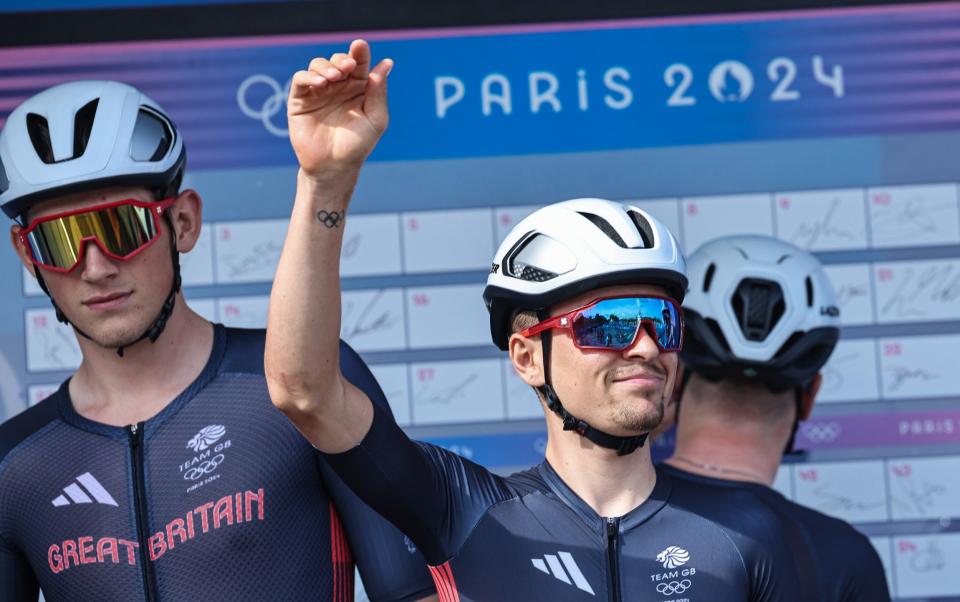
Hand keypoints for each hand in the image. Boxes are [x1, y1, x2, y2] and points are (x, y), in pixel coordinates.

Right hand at [287, 39, 392, 178]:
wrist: (334, 167)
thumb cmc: (358, 145)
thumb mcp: (375, 118)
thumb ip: (378, 91)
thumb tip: (387, 62)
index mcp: (358, 89)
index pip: (359, 64)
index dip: (360, 53)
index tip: (360, 46)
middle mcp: (338, 87)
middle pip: (338, 61)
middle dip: (343, 60)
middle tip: (348, 68)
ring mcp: (318, 92)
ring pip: (318, 65)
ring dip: (326, 65)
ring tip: (334, 77)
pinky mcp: (300, 100)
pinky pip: (301, 79)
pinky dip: (309, 75)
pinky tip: (321, 82)